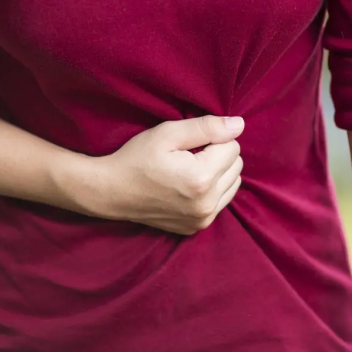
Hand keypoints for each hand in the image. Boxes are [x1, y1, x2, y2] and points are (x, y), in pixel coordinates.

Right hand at [89, 115, 243, 234]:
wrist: (111, 191)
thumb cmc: (136, 158)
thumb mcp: (167, 134)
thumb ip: (207, 127)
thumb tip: (239, 125)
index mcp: (201, 178)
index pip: (233, 147)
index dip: (213, 138)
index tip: (189, 142)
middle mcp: (206, 203)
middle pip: (236, 166)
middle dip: (219, 155)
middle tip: (189, 154)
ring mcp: (202, 219)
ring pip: (233, 184)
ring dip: (219, 173)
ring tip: (190, 168)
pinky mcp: (197, 227)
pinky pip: (221, 201)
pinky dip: (212, 190)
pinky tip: (188, 185)